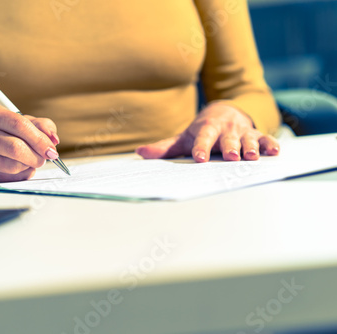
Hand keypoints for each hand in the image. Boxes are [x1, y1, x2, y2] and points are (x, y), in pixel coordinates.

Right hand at [0, 103, 59, 181]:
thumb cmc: (2, 132)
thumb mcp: (21, 121)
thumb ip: (40, 125)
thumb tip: (53, 139)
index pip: (20, 125)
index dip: (40, 139)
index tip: (52, 149)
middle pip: (16, 148)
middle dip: (37, 156)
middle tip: (45, 158)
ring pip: (13, 166)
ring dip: (29, 166)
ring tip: (29, 160)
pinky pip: (10, 178)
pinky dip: (22, 174)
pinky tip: (20, 167)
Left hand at [136, 102, 279, 161]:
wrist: (223, 113)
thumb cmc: (201, 131)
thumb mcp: (183, 138)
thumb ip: (164, 147)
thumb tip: (140, 153)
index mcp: (205, 130)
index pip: (202, 139)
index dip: (201, 148)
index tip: (199, 158)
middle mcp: (224, 130)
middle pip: (227, 140)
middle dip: (230, 148)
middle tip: (231, 157)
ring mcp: (241, 132)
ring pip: (247, 139)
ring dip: (251, 147)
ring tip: (252, 157)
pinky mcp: (255, 134)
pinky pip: (265, 138)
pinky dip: (270, 144)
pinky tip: (275, 152)